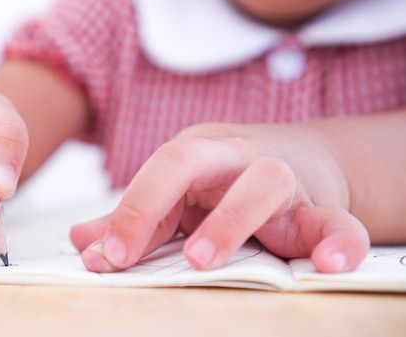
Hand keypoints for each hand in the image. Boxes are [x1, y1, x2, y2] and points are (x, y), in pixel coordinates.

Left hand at [70, 123, 369, 273]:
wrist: (305, 162)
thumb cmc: (233, 182)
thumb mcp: (184, 194)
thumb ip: (137, 219)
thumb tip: (83, 242)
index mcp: (199, 154)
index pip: (157, 170)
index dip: (128, 210)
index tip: (103, 256)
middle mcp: (237, 158)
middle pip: (194, 160)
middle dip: (155, 202)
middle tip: (127, 254)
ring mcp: (282, 180)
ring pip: (264, 182)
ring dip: (231, 220)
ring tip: (200, 261)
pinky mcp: (322, 209)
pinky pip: (336, 222)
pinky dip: (337, 242)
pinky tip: (326, 265)